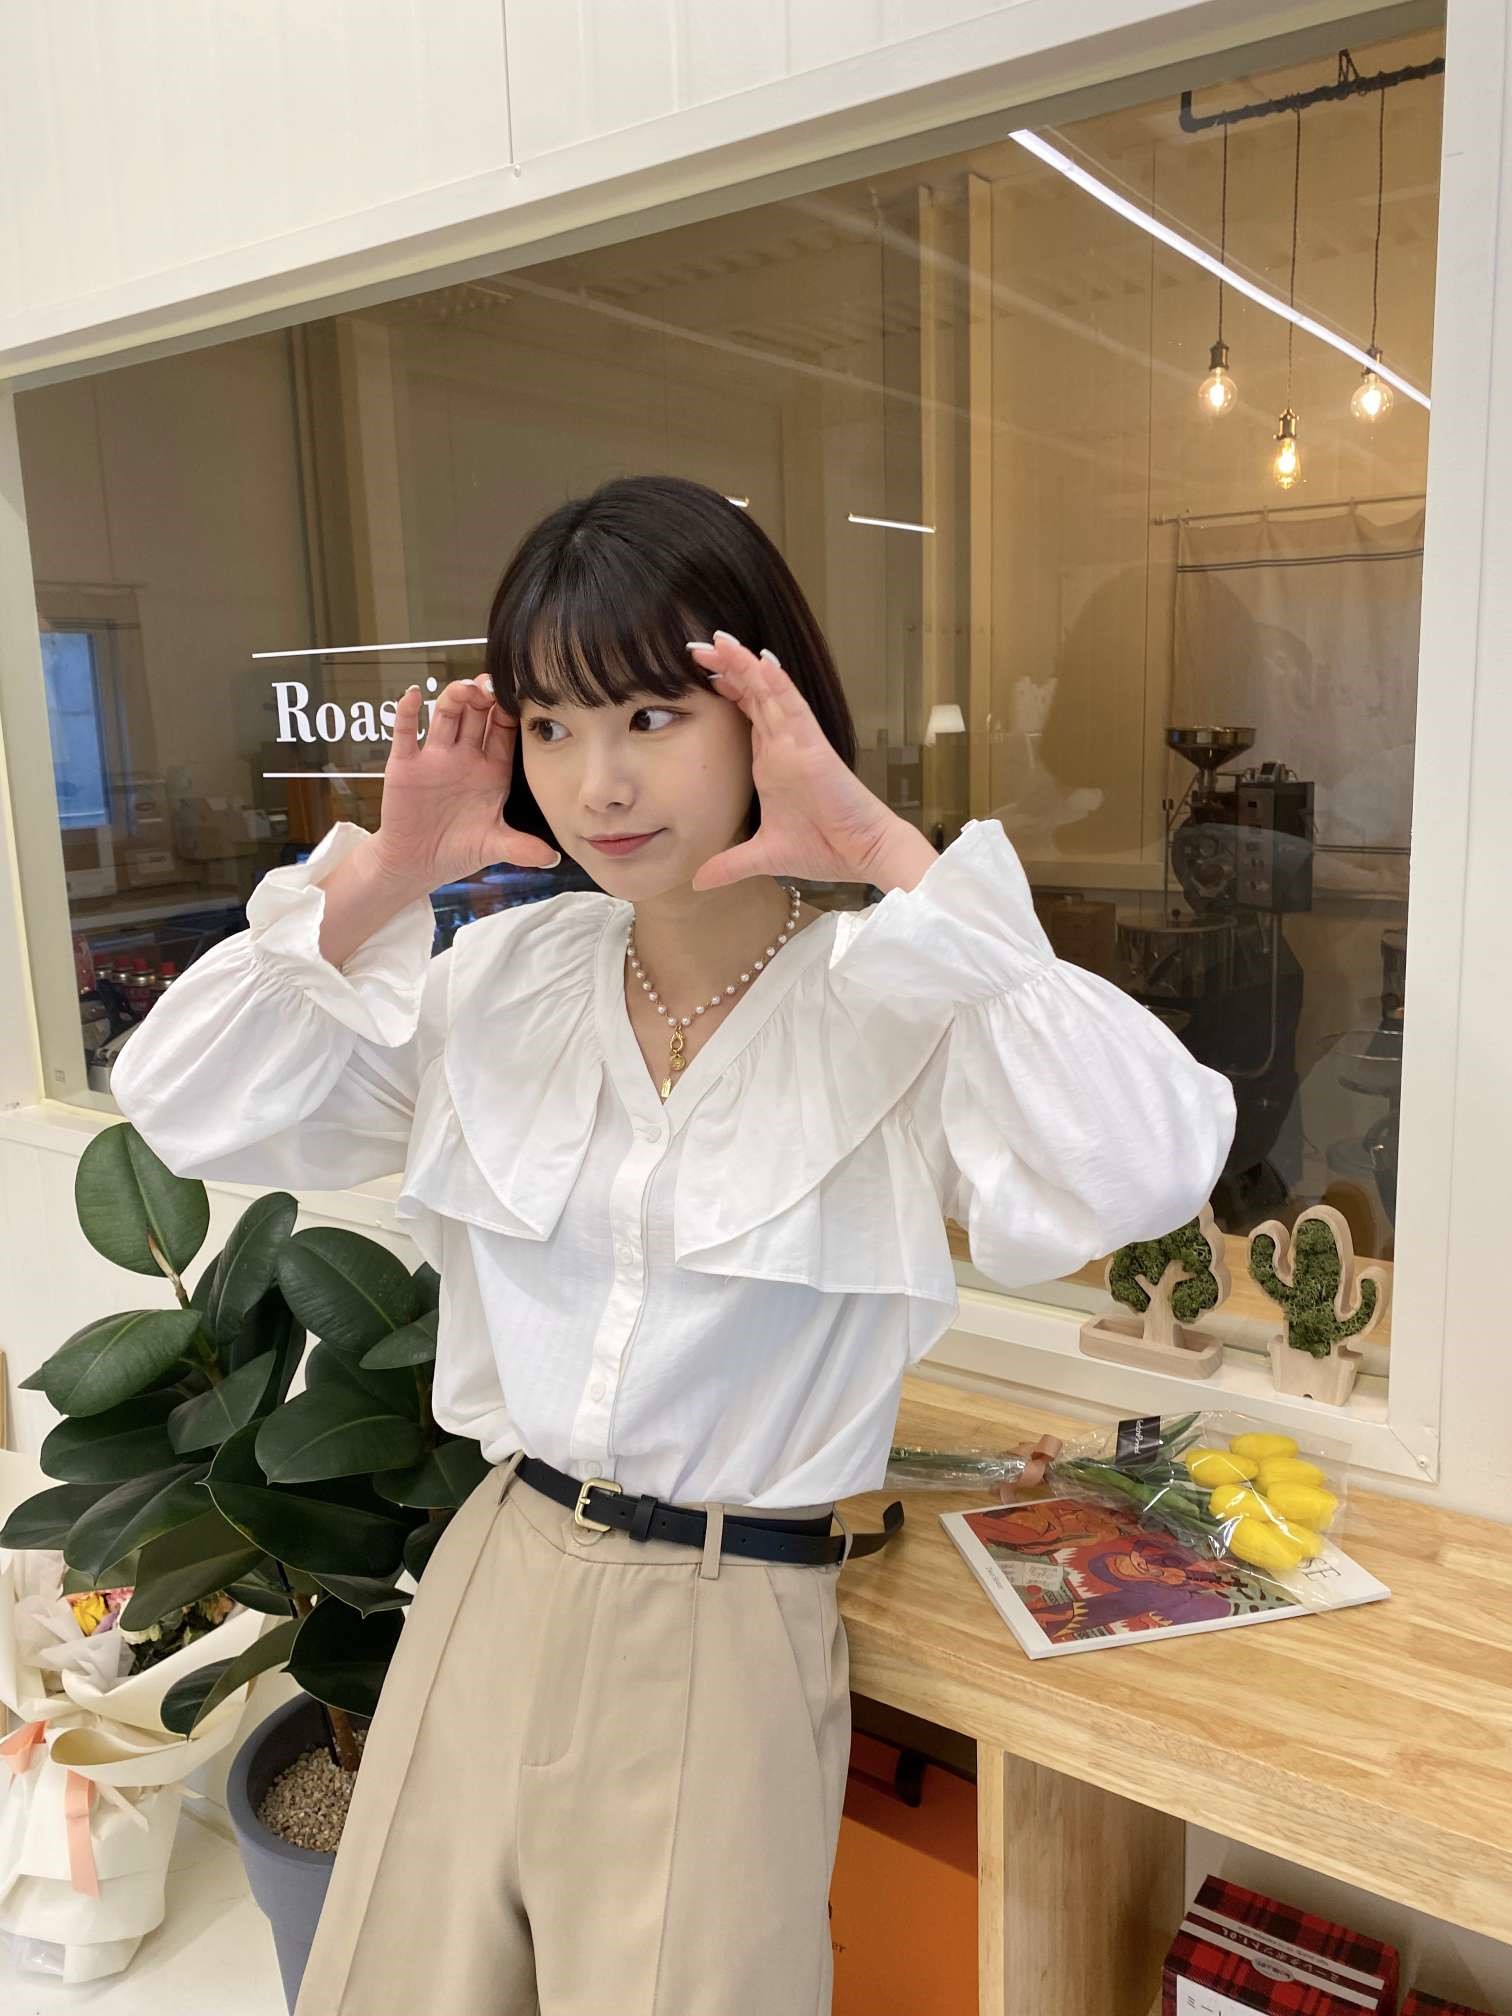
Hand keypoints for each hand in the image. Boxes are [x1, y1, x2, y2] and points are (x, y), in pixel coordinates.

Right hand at [372, 674, 560, 894]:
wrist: (416, 864)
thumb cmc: (458, 851)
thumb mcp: (493, 847)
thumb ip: (521, 849)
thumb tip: (553, 859)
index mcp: (491, 770)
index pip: (503, 730)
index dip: (510, 712)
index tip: (518, 695)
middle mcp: (465, 757)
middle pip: (476, 714)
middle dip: (484, 696)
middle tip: (492, 683)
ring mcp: (435, 757)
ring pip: (446, 715)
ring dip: (454, 697)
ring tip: (465, 688)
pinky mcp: (405, 764)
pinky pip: (405, 732)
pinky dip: (407, 712)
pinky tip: (413, 696)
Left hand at [686, 631, 898, 891]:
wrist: (861, 854)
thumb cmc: (824, 848)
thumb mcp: (763, 856)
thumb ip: (730, 864)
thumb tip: (697, 881)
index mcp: (771, 762)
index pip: (745, 714)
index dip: (724, 690)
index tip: (693, 671)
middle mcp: (783, 745)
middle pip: (752, 694)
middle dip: (726, 668)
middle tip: (696, 644)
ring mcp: (798, 743)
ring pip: (770, 693)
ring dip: (745, 666)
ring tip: (721, 641)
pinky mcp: (814, 747)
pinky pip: (794, 708)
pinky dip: (778, 684)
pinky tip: (760, 663)